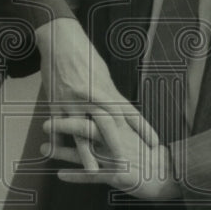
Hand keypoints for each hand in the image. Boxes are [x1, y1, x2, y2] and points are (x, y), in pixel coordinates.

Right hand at [35, 18, 158, 169]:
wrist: (61, 39)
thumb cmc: (84, 55)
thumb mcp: (102, 74)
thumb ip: (110, 94)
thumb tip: (120, 110)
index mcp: (107, 89)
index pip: (130, 112)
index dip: (143, 128)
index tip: (155, 143)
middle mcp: (92, 97)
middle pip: (108, 125)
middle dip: (118, 145)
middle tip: (129, 164)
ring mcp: (72, 101)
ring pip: (81, 131)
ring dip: (87, 153)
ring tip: (94, 170)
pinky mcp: (55, 102)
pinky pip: (57, 125)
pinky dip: (57, 141)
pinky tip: (57, 155)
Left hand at [42, 111, 182, 199]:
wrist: (169, 173)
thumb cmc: (148, 153)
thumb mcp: (131, 132)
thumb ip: (114, 123)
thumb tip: (98, 112)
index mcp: (120, 126)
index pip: (94, 111)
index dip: (77, 104)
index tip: (59, 98)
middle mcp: (115, 140)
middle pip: (86, 127)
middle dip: (64, 125)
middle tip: (44, 123)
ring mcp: (115, 158)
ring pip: (84, 152)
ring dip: (62, 151)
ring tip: (42, 149)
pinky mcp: (116, 176)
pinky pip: (92, 176)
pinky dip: (75, 176)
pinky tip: (59, 175)